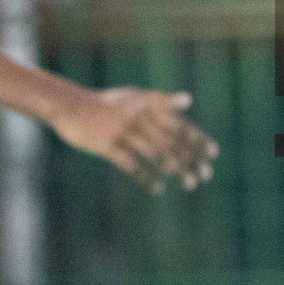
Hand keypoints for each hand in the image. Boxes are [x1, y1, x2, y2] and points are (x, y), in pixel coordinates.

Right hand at [48, 88, 217, 193]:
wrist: (71, 106)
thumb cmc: (107, 104)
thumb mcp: (135, 96)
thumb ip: (162, 101)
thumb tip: (189, 99)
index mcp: (147, 105)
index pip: (178, 123)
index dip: (197, 139)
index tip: (213, 153)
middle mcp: (139, 117)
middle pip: (172, 140)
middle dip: (191, 158)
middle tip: (206, 175)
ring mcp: (123, 132)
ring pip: (156, 154)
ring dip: (176, 170)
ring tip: (190, 184)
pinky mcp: (108, 145)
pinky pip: (131, 165)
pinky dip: (146, 177)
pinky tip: (158, 188)